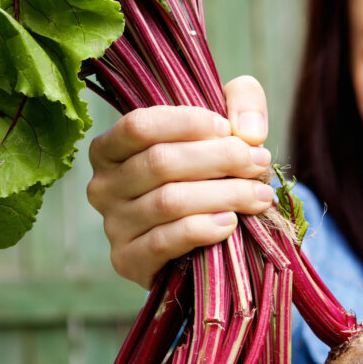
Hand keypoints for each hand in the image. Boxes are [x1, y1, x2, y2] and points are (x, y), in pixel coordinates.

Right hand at [87, 76, 272, 288]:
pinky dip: (202, 229)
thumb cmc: (208, 176)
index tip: (228, 130)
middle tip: (259, 163)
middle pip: (160, 162)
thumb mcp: (224, 128)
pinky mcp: (128, 260)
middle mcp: (103, 185)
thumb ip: (241, 102)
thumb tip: (248, 131)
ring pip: (169, 202)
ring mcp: (113, 225)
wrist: (202, 243)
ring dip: (224, 195)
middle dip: (220, 159)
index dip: (188, 123)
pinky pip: (165, 241)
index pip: (140, 126)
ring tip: (259, 195)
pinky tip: (230, 223)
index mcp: (112, 148)